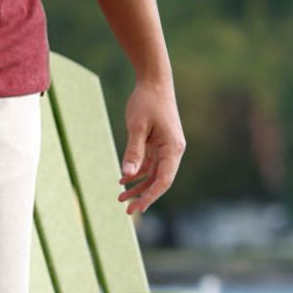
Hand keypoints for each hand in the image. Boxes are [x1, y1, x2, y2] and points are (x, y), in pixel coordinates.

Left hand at [118, 80, 184, 215]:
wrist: (154, 81)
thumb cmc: (147, 102)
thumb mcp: (137, 127)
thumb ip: (133, 151)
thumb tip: (127, 175)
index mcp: (173, 148)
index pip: (164, 179)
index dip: (151, 196)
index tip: (137, 208)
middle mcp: (173, 150)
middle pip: (160, 180)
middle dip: (144, 196)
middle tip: (127, 211)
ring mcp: (166, 147)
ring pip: (153, 174)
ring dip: (138, 186)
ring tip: (120, 197)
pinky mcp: (158, 143)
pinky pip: (149, 164)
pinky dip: (137, 172)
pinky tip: (123, 179)